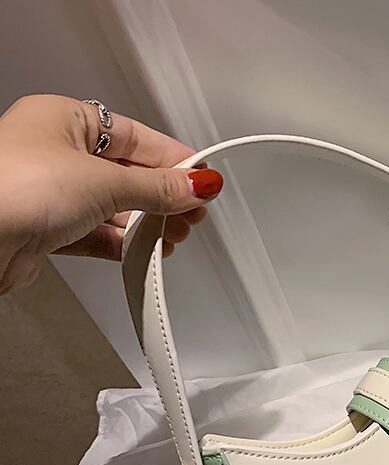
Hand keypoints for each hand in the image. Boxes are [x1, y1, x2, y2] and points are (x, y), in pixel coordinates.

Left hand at [0, 94, 222, 294]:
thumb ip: (157, 188)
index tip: (201, 179)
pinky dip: (123, 245)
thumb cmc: (14, 189)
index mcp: (63, 119)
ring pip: (113, 208)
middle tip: (191, 214)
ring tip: (172, 237)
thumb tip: (196, 184)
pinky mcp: (48, 231)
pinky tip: (143, 252)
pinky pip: (96, 235)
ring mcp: (51, 193)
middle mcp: (55, 153)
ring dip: (145, 226)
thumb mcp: (104, 182)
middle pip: (127, 175)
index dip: (172, 159)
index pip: (133, 136)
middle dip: (162, 198)